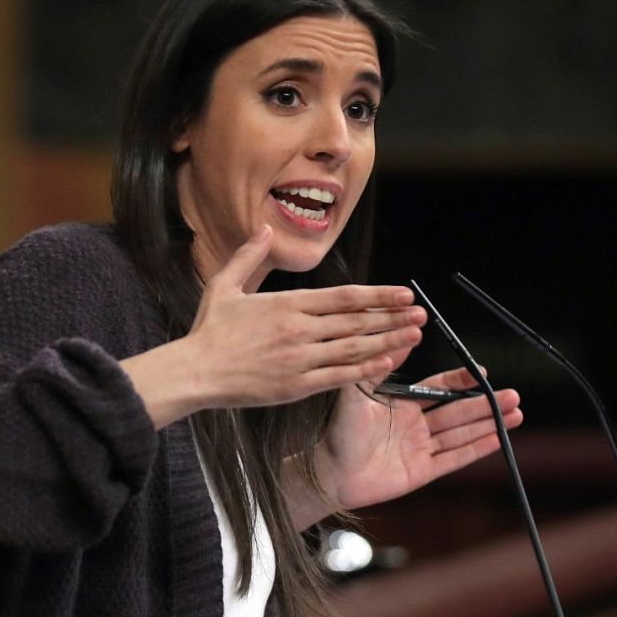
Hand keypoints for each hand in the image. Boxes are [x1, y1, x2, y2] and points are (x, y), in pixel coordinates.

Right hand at [121, 226, 425, 427]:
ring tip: (414, 335)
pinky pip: (340, 377)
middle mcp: (300, 330)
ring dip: (388, 340)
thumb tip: (267, 230)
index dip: (377, 295)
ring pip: (354, 348)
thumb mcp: (225, 285)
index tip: (402, 293)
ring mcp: (301, 359)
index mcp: (287, 304)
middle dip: (392, 316)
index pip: (343, 297)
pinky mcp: (297, 385)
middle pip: (356, 320)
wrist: (195, 371)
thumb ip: (250, 256)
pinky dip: (366, 369)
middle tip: (420, 313)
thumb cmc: (209, 331)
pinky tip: (387, 362)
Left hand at [293, 366, 521, 524]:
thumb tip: (403, 335)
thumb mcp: (357, 392)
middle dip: (485, 403)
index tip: (481, 372)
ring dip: (489, 423)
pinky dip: (476, 449)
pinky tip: (498, 439)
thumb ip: (379, 365)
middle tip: (512, 394)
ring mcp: (420, 449)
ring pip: (462, 433)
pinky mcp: (422, 472)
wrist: (328, 473)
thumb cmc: (337, 431)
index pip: (439, 387)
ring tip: (515, 412)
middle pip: (458, 411)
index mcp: (402, 403)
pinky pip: (454, 459)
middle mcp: (415, 425)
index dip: (461, 381)